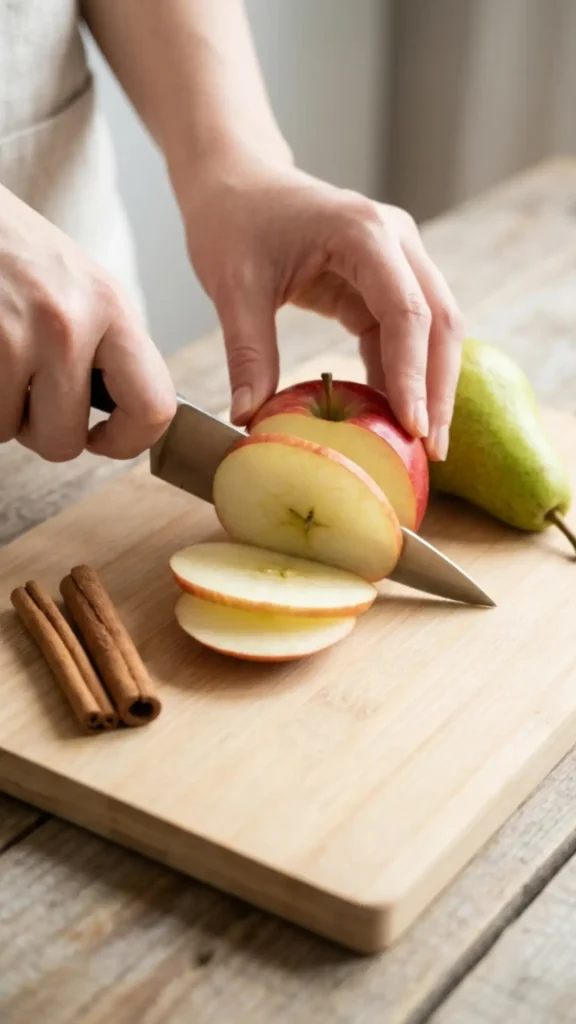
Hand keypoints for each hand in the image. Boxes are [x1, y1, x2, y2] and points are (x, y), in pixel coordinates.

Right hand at [0, 186, 175, 461]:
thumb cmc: (13, 250)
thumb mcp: (79, 285)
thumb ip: (107, 347)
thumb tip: (128, 420)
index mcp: (110, 307)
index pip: (153, 407)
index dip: (128, 441)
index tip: (101, 437)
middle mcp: (69, 322)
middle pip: (65, 441)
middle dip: (39, 431)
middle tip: (28, 396)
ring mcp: (15, 334)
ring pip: (9, 432)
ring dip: (1, 410)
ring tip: (0, 362)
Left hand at [185, 157, 462, 460]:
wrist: (235, 181)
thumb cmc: (233, 221)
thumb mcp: (233, 287)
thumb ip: (248, 353)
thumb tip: (249, 418)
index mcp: (363, 232)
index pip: (406, 311)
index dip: (412, 375)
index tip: (413, 428)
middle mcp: (395, 240)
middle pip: (439, 321)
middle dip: (438, 388)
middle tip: (432, 451)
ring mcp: (397, 257)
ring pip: (434, 328)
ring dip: (431, 385)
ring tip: (423, 445)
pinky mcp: (385, 279)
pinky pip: (405, 332)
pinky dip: (403, 374)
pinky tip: (394, 416)